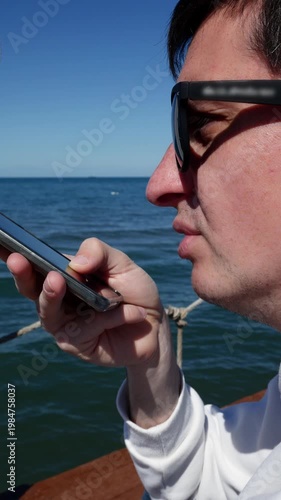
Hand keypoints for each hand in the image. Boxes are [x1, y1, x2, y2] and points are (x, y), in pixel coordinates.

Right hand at [6, 238, 162, 367]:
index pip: (36, 266)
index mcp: (65, 277)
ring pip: (49, 313)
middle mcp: (59, 301)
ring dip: (52, 296)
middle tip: (19, 260)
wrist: (155, 325)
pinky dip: (109, 317)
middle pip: (32, 291)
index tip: (6, 248)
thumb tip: (74, 263)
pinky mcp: (77, 345)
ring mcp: (65, 324)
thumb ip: (99, 253)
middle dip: (24, 276)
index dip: (18, 259)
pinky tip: (132, 312)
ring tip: (58, 280)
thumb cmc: (134, 291)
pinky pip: (84, 328)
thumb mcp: (122, 264)